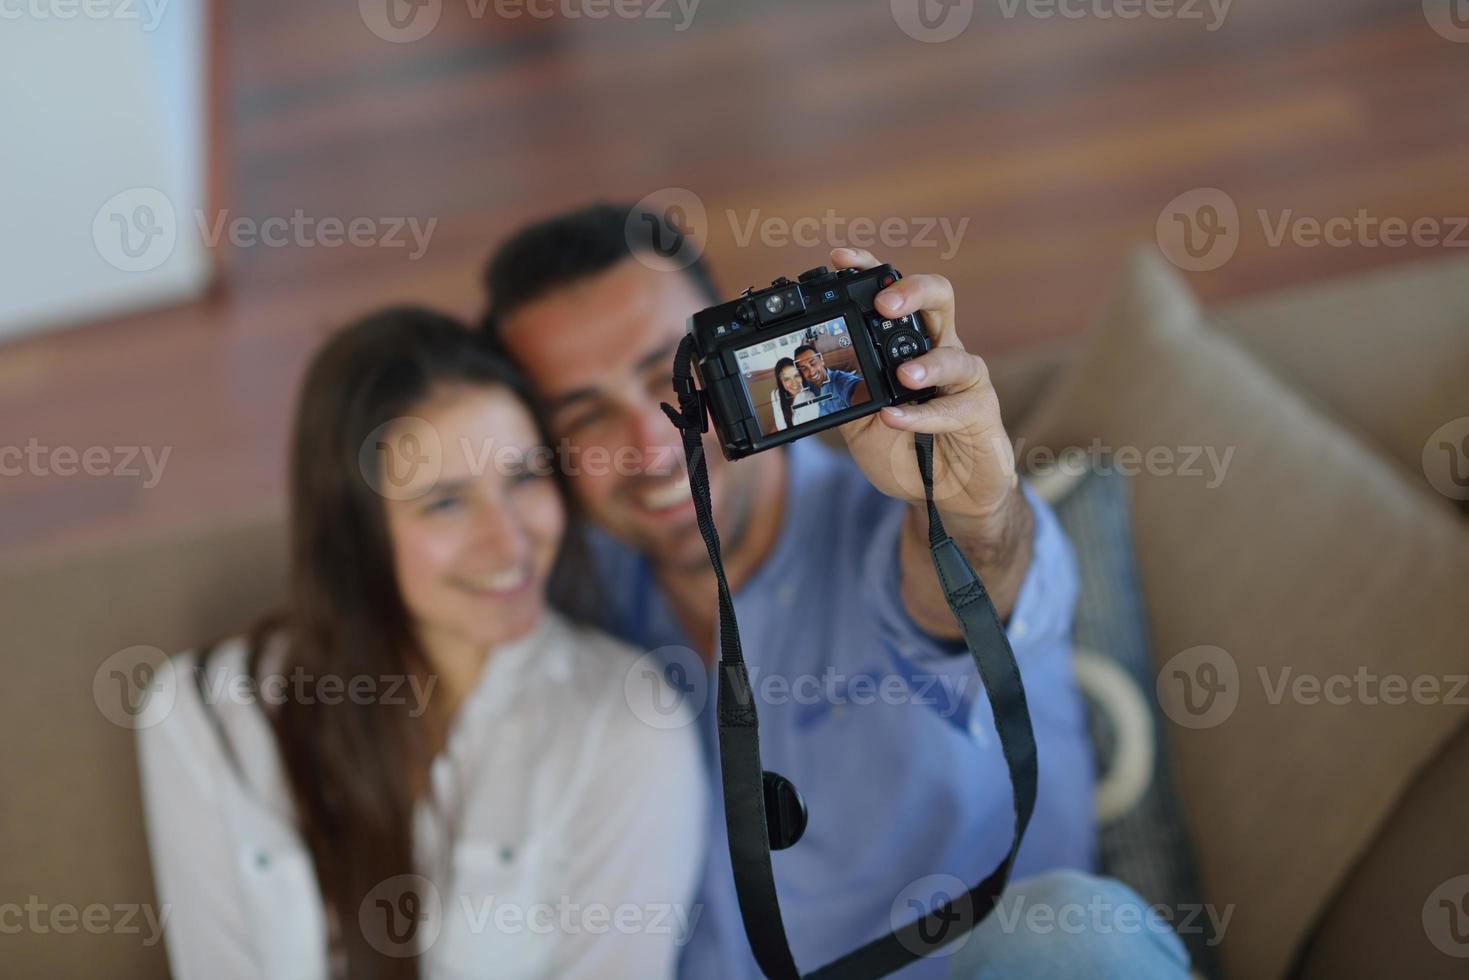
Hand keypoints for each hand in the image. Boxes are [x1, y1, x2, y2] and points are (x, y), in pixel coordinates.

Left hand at [827, 247, 1031, 622]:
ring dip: (926, 363)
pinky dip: (922, 415)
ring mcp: (963, 381)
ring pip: (955, 354)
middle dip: (911, 292)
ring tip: (903, 376)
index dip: (869, 269)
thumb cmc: (905, 449)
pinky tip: (897, 418)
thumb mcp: (860, 421)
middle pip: (938, 299)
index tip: (839, 259)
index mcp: (906, 345)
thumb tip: (806, 370)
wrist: (947, 496)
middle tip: (884, 303)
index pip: (892, 294)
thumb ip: (843, 392)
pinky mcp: (980, 413)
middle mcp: (939, 351)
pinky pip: (954, 408)